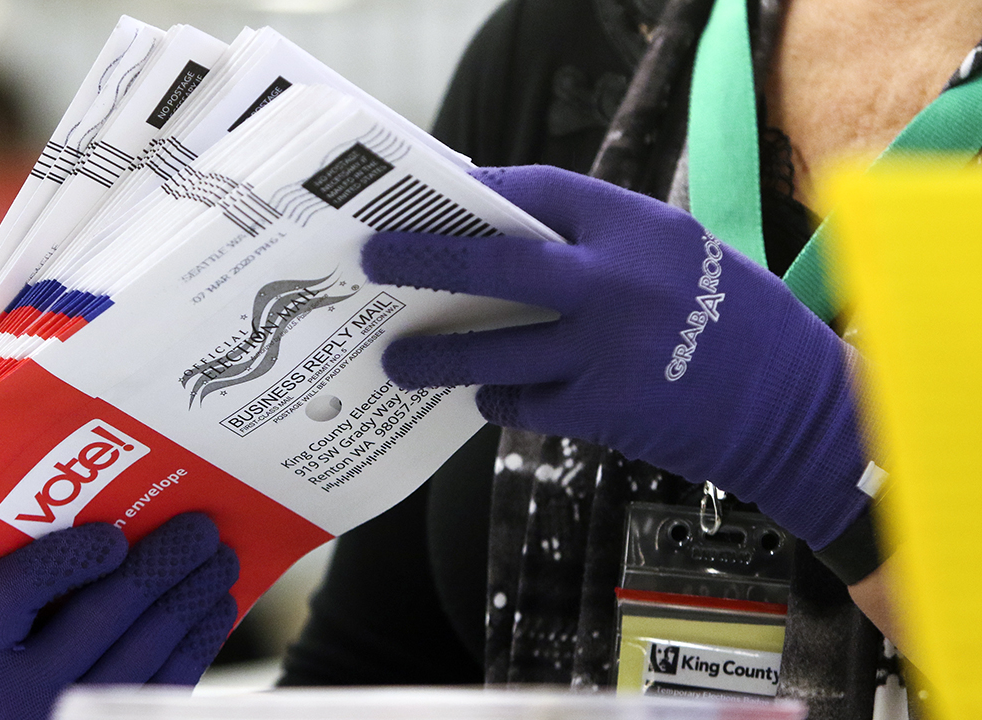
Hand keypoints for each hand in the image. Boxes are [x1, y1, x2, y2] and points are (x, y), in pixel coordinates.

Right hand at [0, 514, 238, 719]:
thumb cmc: (20, 665)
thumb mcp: (3, 636)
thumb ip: (29, 589)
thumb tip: (118, 514)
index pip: (14, 592)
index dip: (66, 558)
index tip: (113, 536)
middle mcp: (19, 701)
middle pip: (100, 614)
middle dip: (160, 563)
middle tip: (200, 527)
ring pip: (150, 647)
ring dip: (195, 593)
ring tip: (221, 559)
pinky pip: (174, 680)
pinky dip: (203, 637)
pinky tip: (217, 606)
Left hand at [362, 164, 869, 551]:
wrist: (797, 409)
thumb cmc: (737, 321)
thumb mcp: (679, 253)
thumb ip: (604, 243)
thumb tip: (511, 239)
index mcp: (639, 228)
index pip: (539, 192)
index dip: (481, 191)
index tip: (438, 194)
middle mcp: (616, 283)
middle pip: (495, 265)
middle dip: (424, 259)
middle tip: (372, 259)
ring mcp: (604, 351)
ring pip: (494, 350)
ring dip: (439, 355)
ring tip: (397, 359)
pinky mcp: (601, 410)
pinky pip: (524, 400)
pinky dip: (499, 396)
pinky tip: (487, 392)